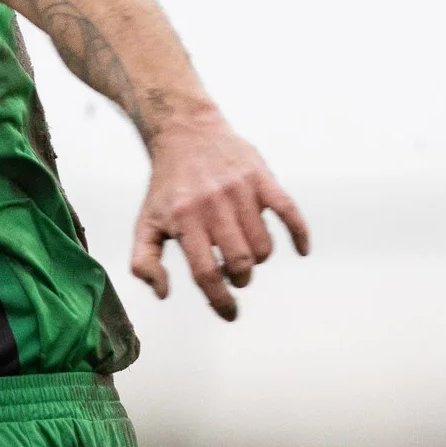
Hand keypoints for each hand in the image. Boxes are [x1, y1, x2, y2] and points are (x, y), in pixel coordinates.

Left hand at [132, 110, 309, 320]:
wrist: (185, 132)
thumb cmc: (167, 186)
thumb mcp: (145, 222)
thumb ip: (144, 261)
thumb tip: (163, 293)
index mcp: (183, 220)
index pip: (206, 274)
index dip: (220, 301)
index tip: (230, 314)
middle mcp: (212, 205)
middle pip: (239, 263)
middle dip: (240, 279)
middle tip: (234, 274)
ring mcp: (240, 190)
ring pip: (263, 246)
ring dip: (258, 259)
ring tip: (245, 250)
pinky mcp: (261, 177)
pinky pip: (289, 212)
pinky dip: (299, 234)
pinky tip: (301, 250)